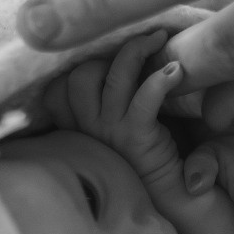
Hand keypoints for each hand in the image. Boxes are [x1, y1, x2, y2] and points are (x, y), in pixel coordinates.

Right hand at [42, 30, 182, 189]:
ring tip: (159, 40)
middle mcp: (89, 128)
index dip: (78, 66)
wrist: (167, 193)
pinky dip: (161, 79)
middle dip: (108, 52)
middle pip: (80, 76)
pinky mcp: (138, 136)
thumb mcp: (113, 126)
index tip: (106, 58)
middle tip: (140, 43)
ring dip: (137, 50)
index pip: (57, 88)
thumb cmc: (143, 152)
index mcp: (78, 126)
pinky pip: (145, 97)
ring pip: (113, 77)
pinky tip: (176, 71)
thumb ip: (103, 100)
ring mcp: (111, 132)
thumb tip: (115, 54)